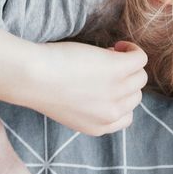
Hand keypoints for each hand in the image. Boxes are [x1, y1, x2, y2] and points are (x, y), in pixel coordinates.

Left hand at [16, 39, 148, 135]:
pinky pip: (140, 58)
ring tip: (109, 53)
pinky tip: (118, 46)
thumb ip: (89, 105)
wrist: (32, 76)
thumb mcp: (70, 108)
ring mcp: (117, 91)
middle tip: (102, 65)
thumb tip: (106, 82)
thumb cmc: (41, 86)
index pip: (126, 116)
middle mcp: (111, 113)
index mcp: (99, 127)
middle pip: (134, 95)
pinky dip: (132, 50)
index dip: (119, 98)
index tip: (105, 84)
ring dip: (128, 64)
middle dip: (123, 80)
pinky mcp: (118, 69)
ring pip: (140, 77)